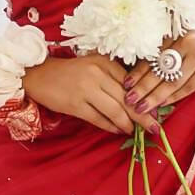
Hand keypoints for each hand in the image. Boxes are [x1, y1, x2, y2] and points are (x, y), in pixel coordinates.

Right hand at [22, 52, 161, 137]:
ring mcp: (86, 89)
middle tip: (155, 127)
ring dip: (128, 124)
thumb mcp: (92, 67)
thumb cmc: (69, 73)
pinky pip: (99, 119)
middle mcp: (97, 73)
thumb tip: (134, 101)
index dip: (145, 99)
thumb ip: (111, 79)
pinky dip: (111, 127)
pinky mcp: (75, 104)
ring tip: (136, 132)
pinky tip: (118, 131)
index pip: (131, 83)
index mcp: (104, 62)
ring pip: (115, 110)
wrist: (38, 74)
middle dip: (143, 115)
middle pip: (127, 98)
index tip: (156, 110)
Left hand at [122, 26, 194, 119]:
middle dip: (142, 88)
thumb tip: (146, 73)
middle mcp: (186, 44)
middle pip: (159, 71)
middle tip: (129, 101)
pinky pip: (187, 88)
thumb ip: (171, 51)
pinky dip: (174, 97)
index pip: (154, 56)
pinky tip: (163, 105)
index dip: (138, 72)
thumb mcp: (190, 40)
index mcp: (178, 35)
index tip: (125, 85)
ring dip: (155, 97)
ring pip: (172, 82)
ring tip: (142, 108)